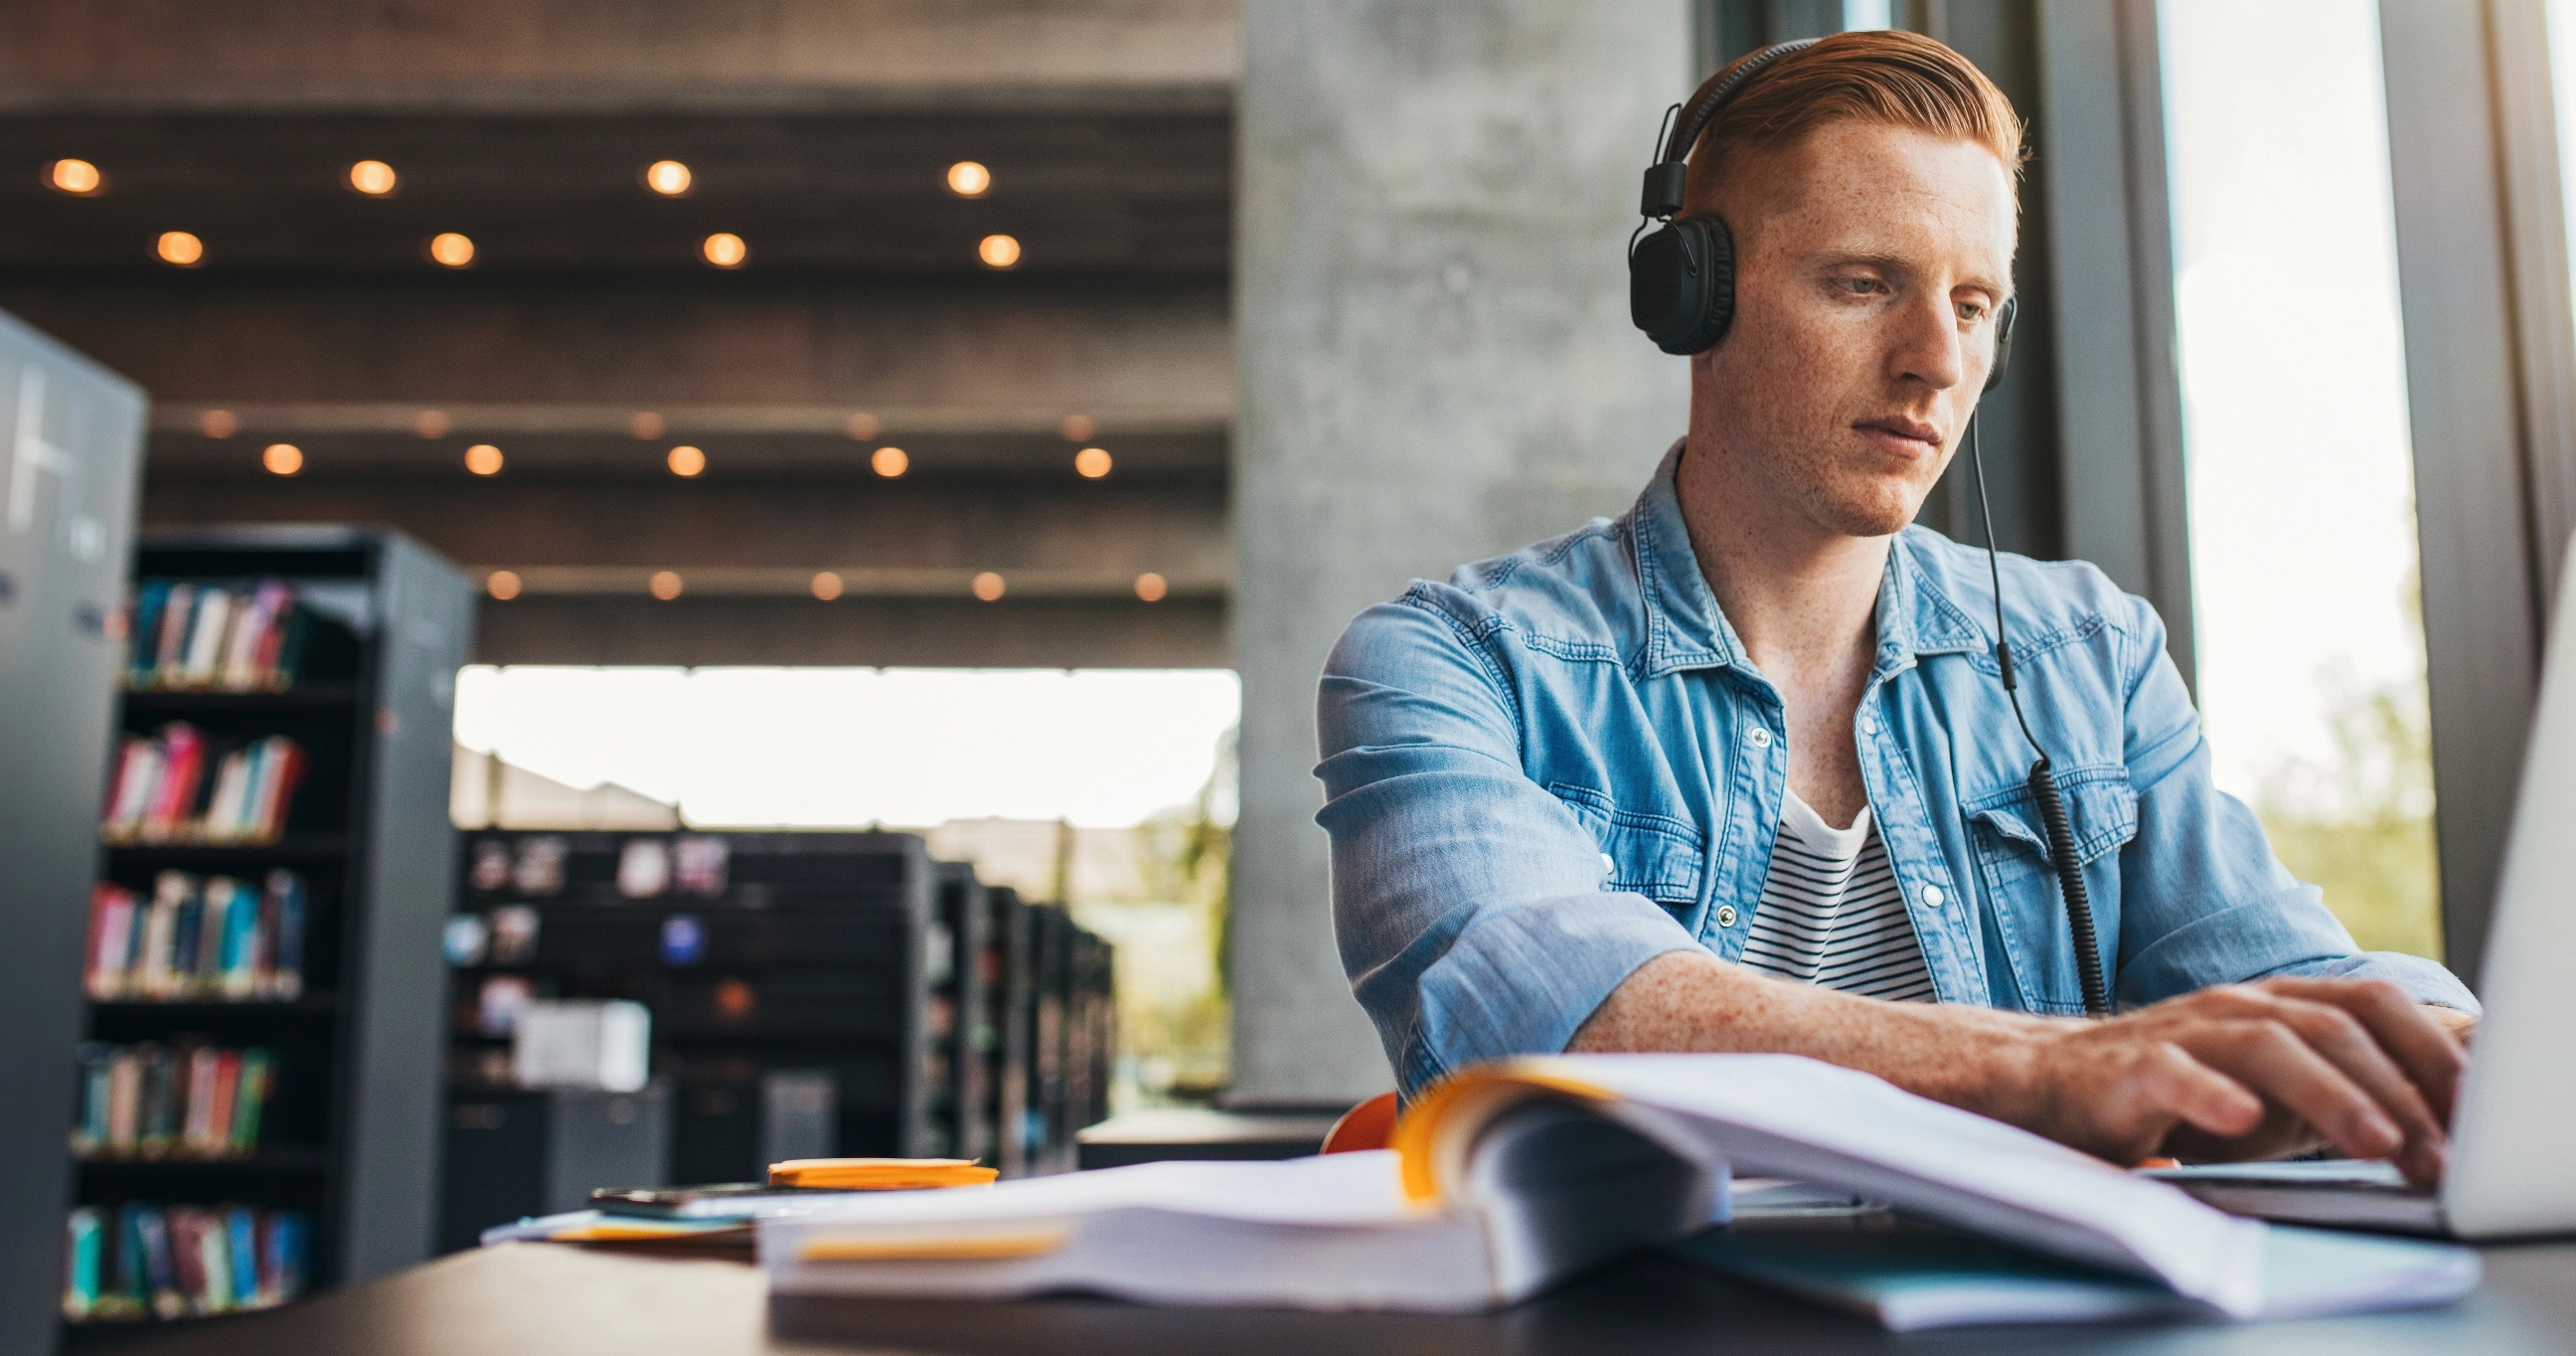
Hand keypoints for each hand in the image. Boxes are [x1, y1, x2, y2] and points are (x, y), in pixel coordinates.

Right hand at [2016, 978, 2464, 1186]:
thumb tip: (2441, 1121)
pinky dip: (2209, 1095)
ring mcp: (2183, 1032)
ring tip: (2374, 1143)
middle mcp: (2237, 1007)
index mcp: (2279, 1005)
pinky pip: (2172, 1073)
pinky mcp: (2129, 1068)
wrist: (2057, 1084)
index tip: (2471, 1111)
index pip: (2372, 1005)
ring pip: (2268, 1044)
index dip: (2429, 1050)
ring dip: (2331, 1095)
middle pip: (2333, 1029)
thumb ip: (2345, 1090)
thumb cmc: (2181, 1094)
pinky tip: (2239, 1120)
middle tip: (2433, 1155)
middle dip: (2395, 1093)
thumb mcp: (2276, 1092)